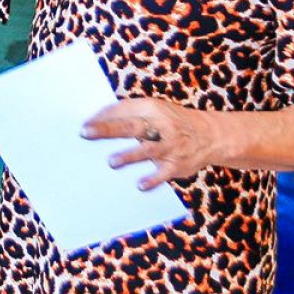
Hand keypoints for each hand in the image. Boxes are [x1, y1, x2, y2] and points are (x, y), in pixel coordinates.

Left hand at [82, 97, 215, 189]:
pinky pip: (163, 173)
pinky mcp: (177, 165)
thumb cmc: (171, 122)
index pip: (123, 110)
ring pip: (147, 150)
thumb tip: (97, 122)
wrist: (210, 135)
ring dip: (129, 156)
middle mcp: (161, 125)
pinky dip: (152, 180)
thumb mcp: (155, 110)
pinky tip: (139, 185)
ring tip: (111, 162)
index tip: (84, 124)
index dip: (102, 116)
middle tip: (86, 133)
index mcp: (152, 108)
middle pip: (130, 127)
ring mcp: (170, 146)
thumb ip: (130, 114)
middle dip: (107, 129)